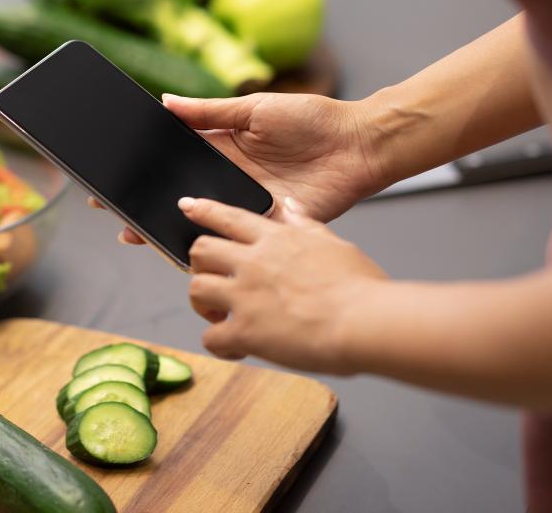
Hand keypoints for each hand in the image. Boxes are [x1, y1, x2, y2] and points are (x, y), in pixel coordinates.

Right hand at [92, 91, 383, 244]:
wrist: (357, 144)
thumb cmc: (311, 118)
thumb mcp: (255, 108)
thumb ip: (211, 112)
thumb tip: (165, 102)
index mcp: (225, 147)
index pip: (175, 160)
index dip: (145, 169)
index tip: (112, 174)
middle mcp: (231, 177)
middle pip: (182, 192)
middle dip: (146, 202)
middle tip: (110, 210)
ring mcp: (247, 202)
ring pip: (202, 218)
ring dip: (169, 226)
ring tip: (134, 233)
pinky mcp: (268, 224)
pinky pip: (234, 236)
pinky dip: (210, 243)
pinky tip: (183, 249)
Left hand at [181, 195, 386, 372]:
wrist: (364, 322)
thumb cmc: (358, 286)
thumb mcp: (332, 242)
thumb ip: (304, 223)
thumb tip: (289, 204)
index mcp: (276, 239)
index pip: (229, 216)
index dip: (203, 210)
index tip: (187, 207)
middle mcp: (254, 262)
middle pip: (201, 250)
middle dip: (199, 264)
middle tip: (213, 277)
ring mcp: (245, 295)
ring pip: (197, 289)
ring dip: (204, 303)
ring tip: (220, 315)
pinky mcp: (244, 331)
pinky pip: (210, 338)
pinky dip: (220, 344)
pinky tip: (238, 347)